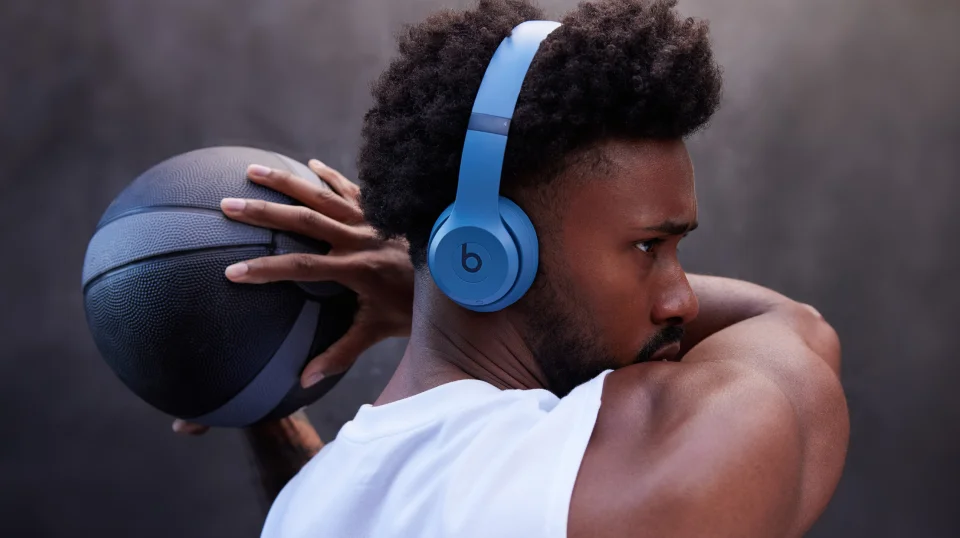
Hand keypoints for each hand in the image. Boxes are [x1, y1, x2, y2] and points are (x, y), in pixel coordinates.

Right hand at [172, 159, 414, 434]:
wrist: (458, 275)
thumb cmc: (415, 308)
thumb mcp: (378, 331)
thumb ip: (340, 353)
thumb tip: (304, 380)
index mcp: (357, 269)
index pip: (301, 268)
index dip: (266, 270)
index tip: (231, 273)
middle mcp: (361, 238)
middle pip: (304, 220)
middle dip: (263, 213)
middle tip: (226, 205)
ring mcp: (371, 219)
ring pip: (322, 195)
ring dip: (286, 182)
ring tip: (252, 171)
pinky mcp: (381, 209)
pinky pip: (352, 187)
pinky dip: (330, 176)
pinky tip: (310, 164)